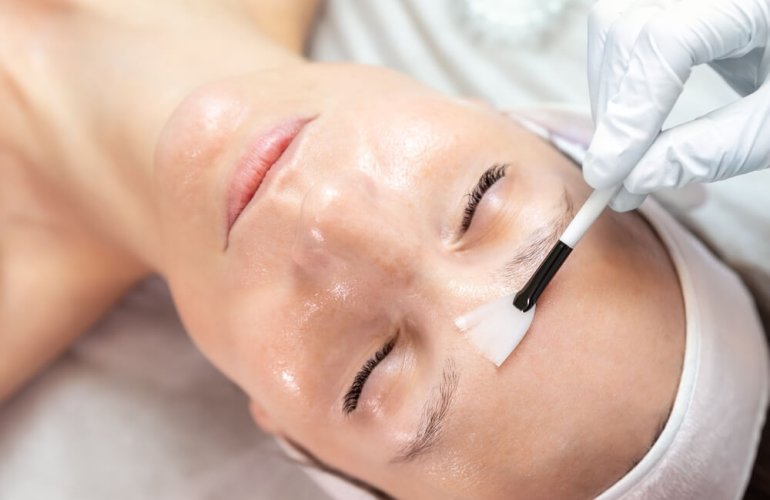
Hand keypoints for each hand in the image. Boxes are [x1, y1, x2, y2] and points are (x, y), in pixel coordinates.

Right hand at [584, 0, 769, 210]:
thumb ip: (714, 149)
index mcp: (757, 0)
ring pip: (615, 25)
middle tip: (616, 172)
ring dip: (610, 93)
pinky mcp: (685, 4)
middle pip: (629, 28)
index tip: (610, 174)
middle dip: (616, 107)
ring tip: (627, 148)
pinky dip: (620, 78)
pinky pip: (627, 28)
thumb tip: (635, 180)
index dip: (632, 110)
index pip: (668, 41)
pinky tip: (634, 116)